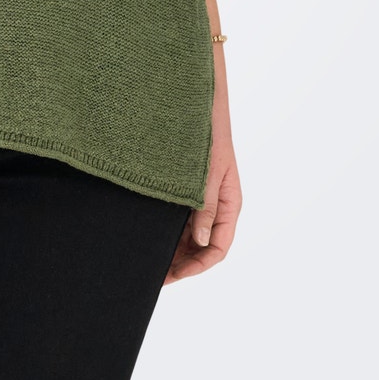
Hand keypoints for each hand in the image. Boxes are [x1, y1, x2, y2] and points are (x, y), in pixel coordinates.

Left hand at [165, 104, 240, 283]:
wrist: (197, 104)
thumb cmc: (208, 136)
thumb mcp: (208, 174)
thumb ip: (206, 208)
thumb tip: (200, 242)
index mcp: (230, 204)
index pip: (218, 248)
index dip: (197, 267)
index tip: (173, 275)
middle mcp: (218, 205)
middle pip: (202, 246)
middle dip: (182, 262)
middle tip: (154, 274)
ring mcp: (203, 198)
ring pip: (190, 234)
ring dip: (173, 248)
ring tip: (148, 258)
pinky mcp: (188, 188)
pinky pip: (180, 217)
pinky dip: (168, 229)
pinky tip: (149, 234)